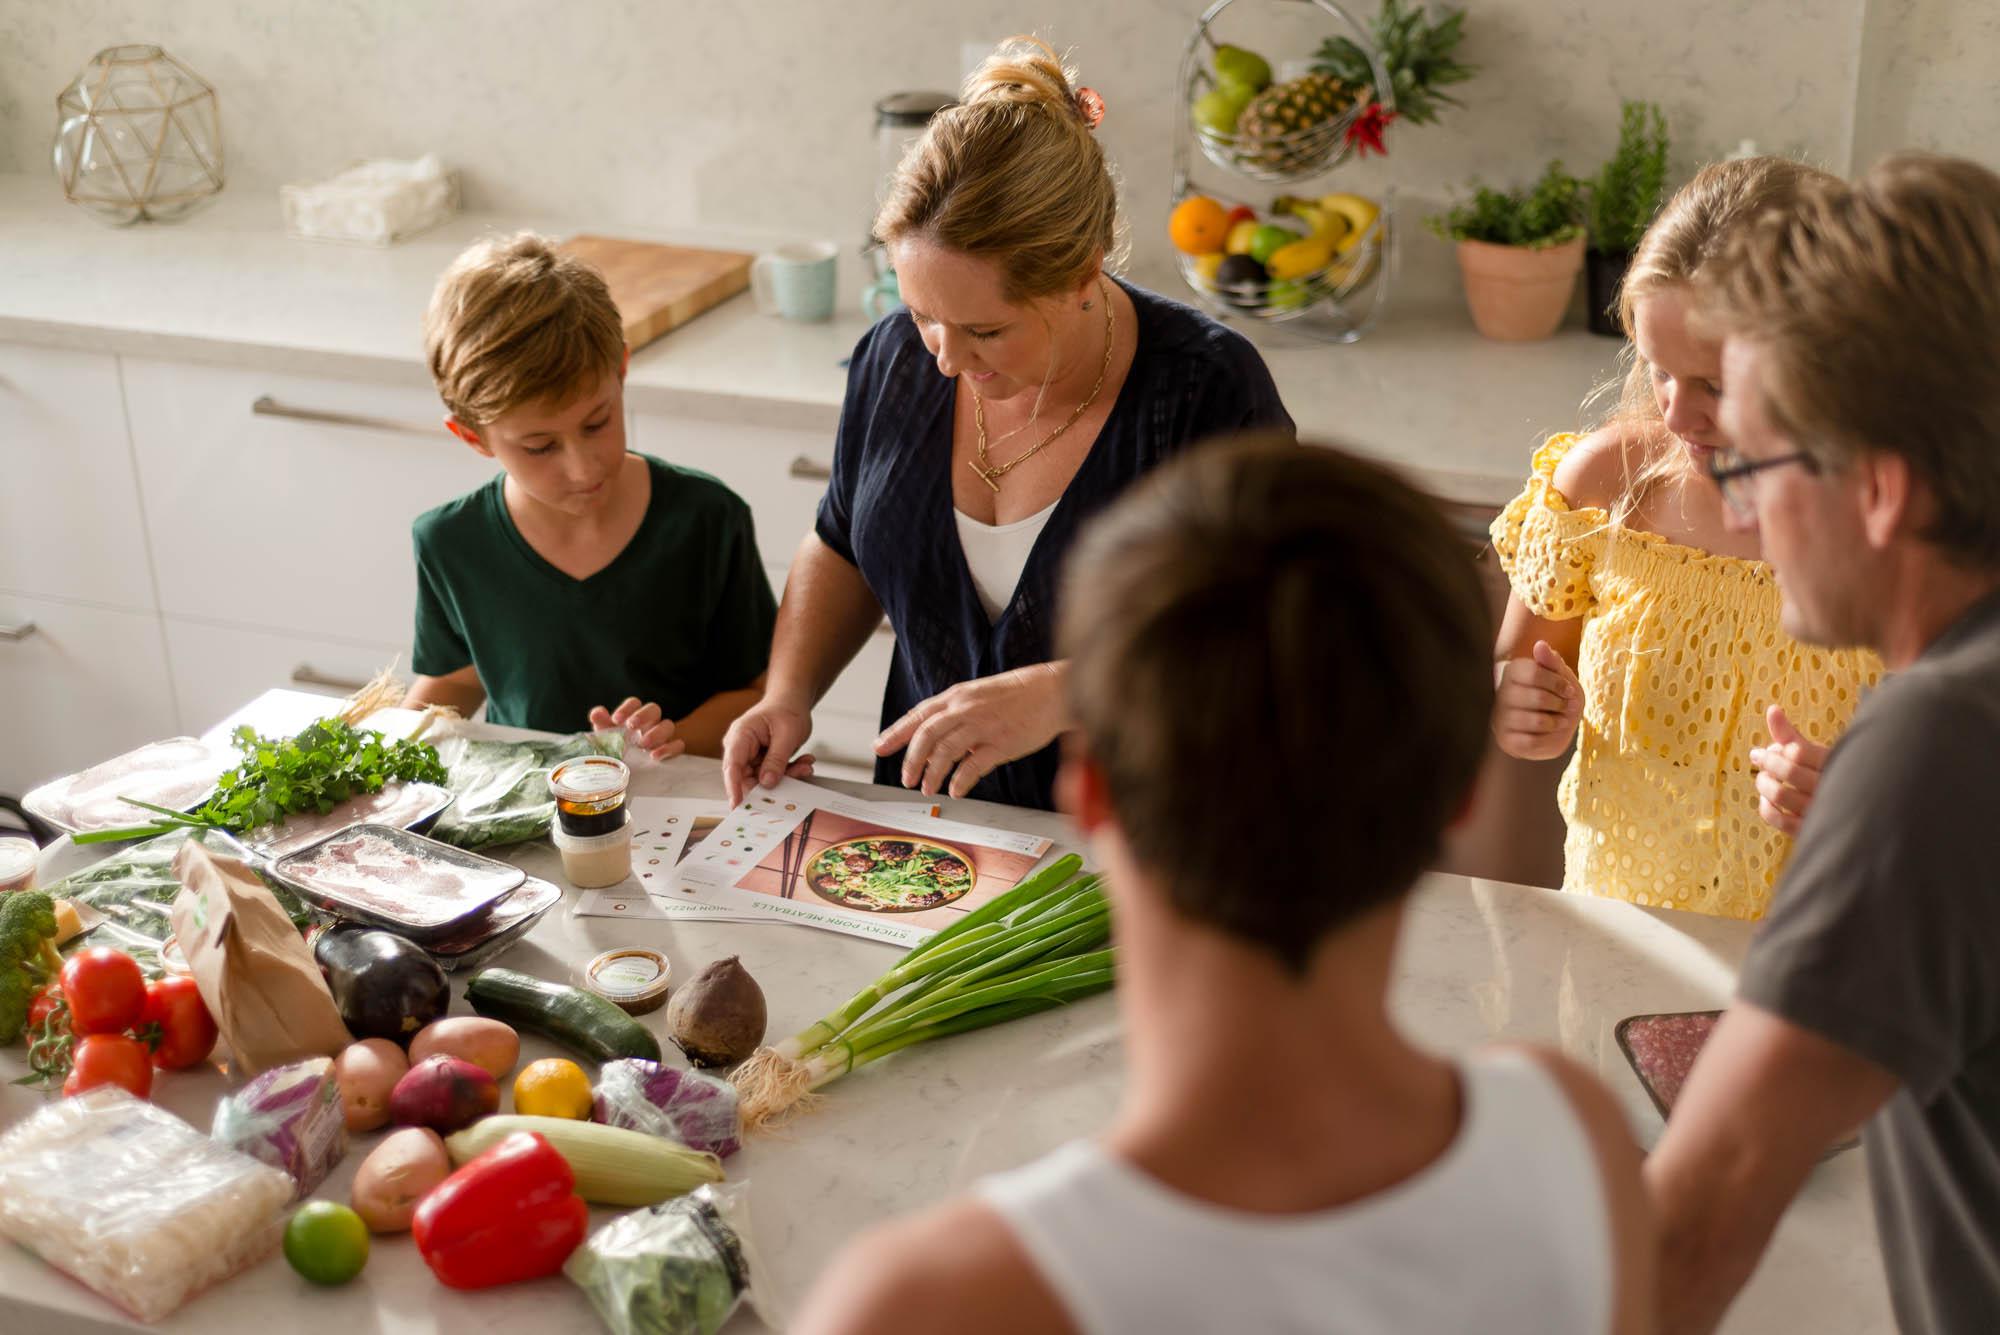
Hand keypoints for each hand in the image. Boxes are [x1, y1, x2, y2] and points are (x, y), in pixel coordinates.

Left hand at [589, 698, 685, 762]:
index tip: (616, 719)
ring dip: (656, 733)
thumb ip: (601, 724)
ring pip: (668, 725)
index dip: (627, 708)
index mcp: (634, 716)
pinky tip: (655, 756)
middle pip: (654, 709)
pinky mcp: (671, 750)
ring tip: (643, 744)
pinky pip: (678, 745)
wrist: (626, 770)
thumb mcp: (607, 737)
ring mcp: (663, 736)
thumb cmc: (618, 748)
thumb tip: (596, 713)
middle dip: (643, 716)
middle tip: (631, 726)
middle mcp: (650, 723)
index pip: (634, 703)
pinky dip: (669, 749)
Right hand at [719, 695, 816, 806]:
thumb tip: (767, 783)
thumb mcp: (786, 734)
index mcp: (740, 736)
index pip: (732, 767)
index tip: (739, 805)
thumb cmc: (786, 708)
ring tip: (804, 765)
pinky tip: (802, 762)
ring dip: (787, 775)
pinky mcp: (762, 761)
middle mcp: (741, 748)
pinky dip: (790, 772)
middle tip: (797, 775)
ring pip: (763, 780)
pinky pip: (773, 775)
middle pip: (747, 778)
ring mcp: (751, 756)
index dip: (734, 788)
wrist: (793, 700)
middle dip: (774, 782)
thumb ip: (776, 760)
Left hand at [875, 663, 1066, 799]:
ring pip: (945, 752)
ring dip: (932, 774)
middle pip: (926, 735)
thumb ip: (956, 714)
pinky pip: (973, 766)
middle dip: (910, 760)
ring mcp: (983, 727)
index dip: (896, 733)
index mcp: (957, 696)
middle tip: (904, 778)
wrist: (1052, 691)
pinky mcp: (1001, 744)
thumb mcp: (979, 695)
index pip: (919, 715)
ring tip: (928, 788)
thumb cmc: (1017, 695)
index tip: (879, 747)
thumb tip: (936, 737)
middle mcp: (965, 709)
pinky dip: (960, 781)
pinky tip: (956, 791)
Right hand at [1493, 641, 1583, 760]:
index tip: (1569, 691)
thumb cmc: (1557, 695)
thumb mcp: (1560, 676)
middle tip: (1567, 706)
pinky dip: (1546, 738)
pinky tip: (1551, 731)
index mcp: (1512, 672)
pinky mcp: (1505, 739)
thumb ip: (1551, 661)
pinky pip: (1529, 742)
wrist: (1553, 724)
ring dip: (1556, 721)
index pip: (1533, 673)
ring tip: (1560, 719)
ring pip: (1535, 721)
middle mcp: (1501, 694)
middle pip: (1537, 698)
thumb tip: (1540, 645)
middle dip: (1560, 704)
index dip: (1557, 683)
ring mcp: (1500, 718)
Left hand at [1750, 705, 1828, 836]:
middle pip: (1789, 771)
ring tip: (1762, 778)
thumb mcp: (1815, 754)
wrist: (1853, 814)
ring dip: (1763, 783)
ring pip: (1781, 795)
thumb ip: (1791, 735)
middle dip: (1767, 762)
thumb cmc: (1827, 776)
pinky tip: (1767, 800)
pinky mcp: (1809, 830)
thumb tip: (1772, 709)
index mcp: (1838, 764)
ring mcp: (1821, 811)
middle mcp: (1832, 788)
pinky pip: (1778, 819)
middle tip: (1758, 758)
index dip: (1778, 748)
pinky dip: (1765, 807)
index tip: (1770, 749)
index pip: (1799, 752)